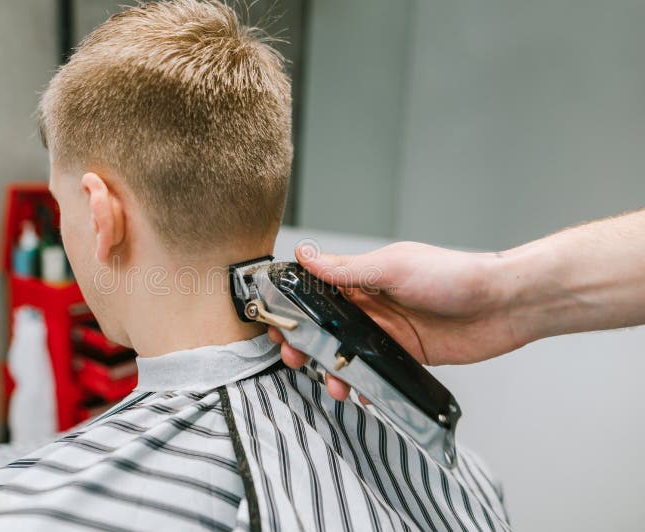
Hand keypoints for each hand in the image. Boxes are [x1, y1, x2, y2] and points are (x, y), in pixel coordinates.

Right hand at [270, 241, 524, 399]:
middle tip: (293, 356)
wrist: (503, 305)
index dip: (294, 307)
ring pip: (346, 354)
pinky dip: (363, 384)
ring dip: (333, 369)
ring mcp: (387, 332)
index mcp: (364, 277)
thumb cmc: (453, 275)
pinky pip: (374, 372)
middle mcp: (372, 304)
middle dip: (305, 343)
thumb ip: (346, 269)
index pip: (316, 290)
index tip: (276, 322)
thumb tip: (305, 255)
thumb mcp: (393, 268)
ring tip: (333, 383)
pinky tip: (362, 392)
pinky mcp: (405, 355)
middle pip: (326, 327)